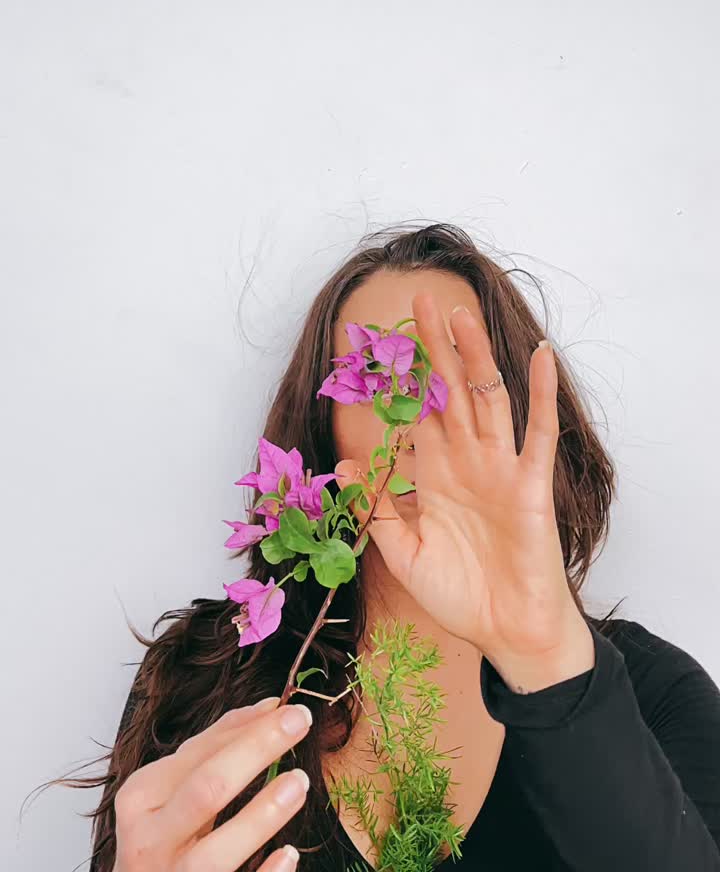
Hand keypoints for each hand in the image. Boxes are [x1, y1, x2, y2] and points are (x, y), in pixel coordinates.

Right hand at [112, 697, 310, 871]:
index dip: (248, 730)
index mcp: (141, 798)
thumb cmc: (158, 835)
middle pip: (206, 790)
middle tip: (299, 722)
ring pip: (217, 852)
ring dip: (261, 816)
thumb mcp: (171, 787)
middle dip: (255, 751)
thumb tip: (266, 709)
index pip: (199, 755)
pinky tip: (289, 853)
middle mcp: (150, 840)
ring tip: (299, 782)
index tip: (290, 708)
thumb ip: (213, 747)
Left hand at [340, 290, 594, 691]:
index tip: (366, 345)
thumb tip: (341, 465)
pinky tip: (540, 354)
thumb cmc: (460, 596)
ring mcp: (500, 467)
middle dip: (433, 348)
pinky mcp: (531, 484)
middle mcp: (466, 460)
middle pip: (448, 391)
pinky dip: (541, 392)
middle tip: (417, 301)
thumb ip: (377, 511)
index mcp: (433, 474)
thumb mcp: (405, 555)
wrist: (506, 634)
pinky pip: (538, 431)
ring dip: (475, 356)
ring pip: (486, 398)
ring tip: (460, 314)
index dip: (392, 381)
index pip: (411, 414)